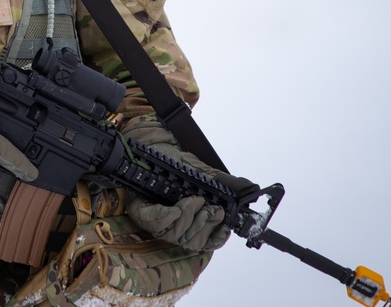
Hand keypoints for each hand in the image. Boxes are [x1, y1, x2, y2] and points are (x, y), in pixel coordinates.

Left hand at [122, 118, 233, 251]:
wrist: (152, 148)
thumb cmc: (176, 163)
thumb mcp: (201, 173)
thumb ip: (222, 184)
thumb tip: (249, 189)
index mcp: (188, 221)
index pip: (204, 242)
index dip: (216, 240)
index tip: (225, 228)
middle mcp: (172, 225)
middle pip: (190, 241)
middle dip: (204, 225)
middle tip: (211, 207)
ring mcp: (155, 221)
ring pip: (174, 234)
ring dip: (188, 217)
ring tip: (194, 199)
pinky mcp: (140, 212)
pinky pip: (153, 222)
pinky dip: (165, 216)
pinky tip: (174, 209)